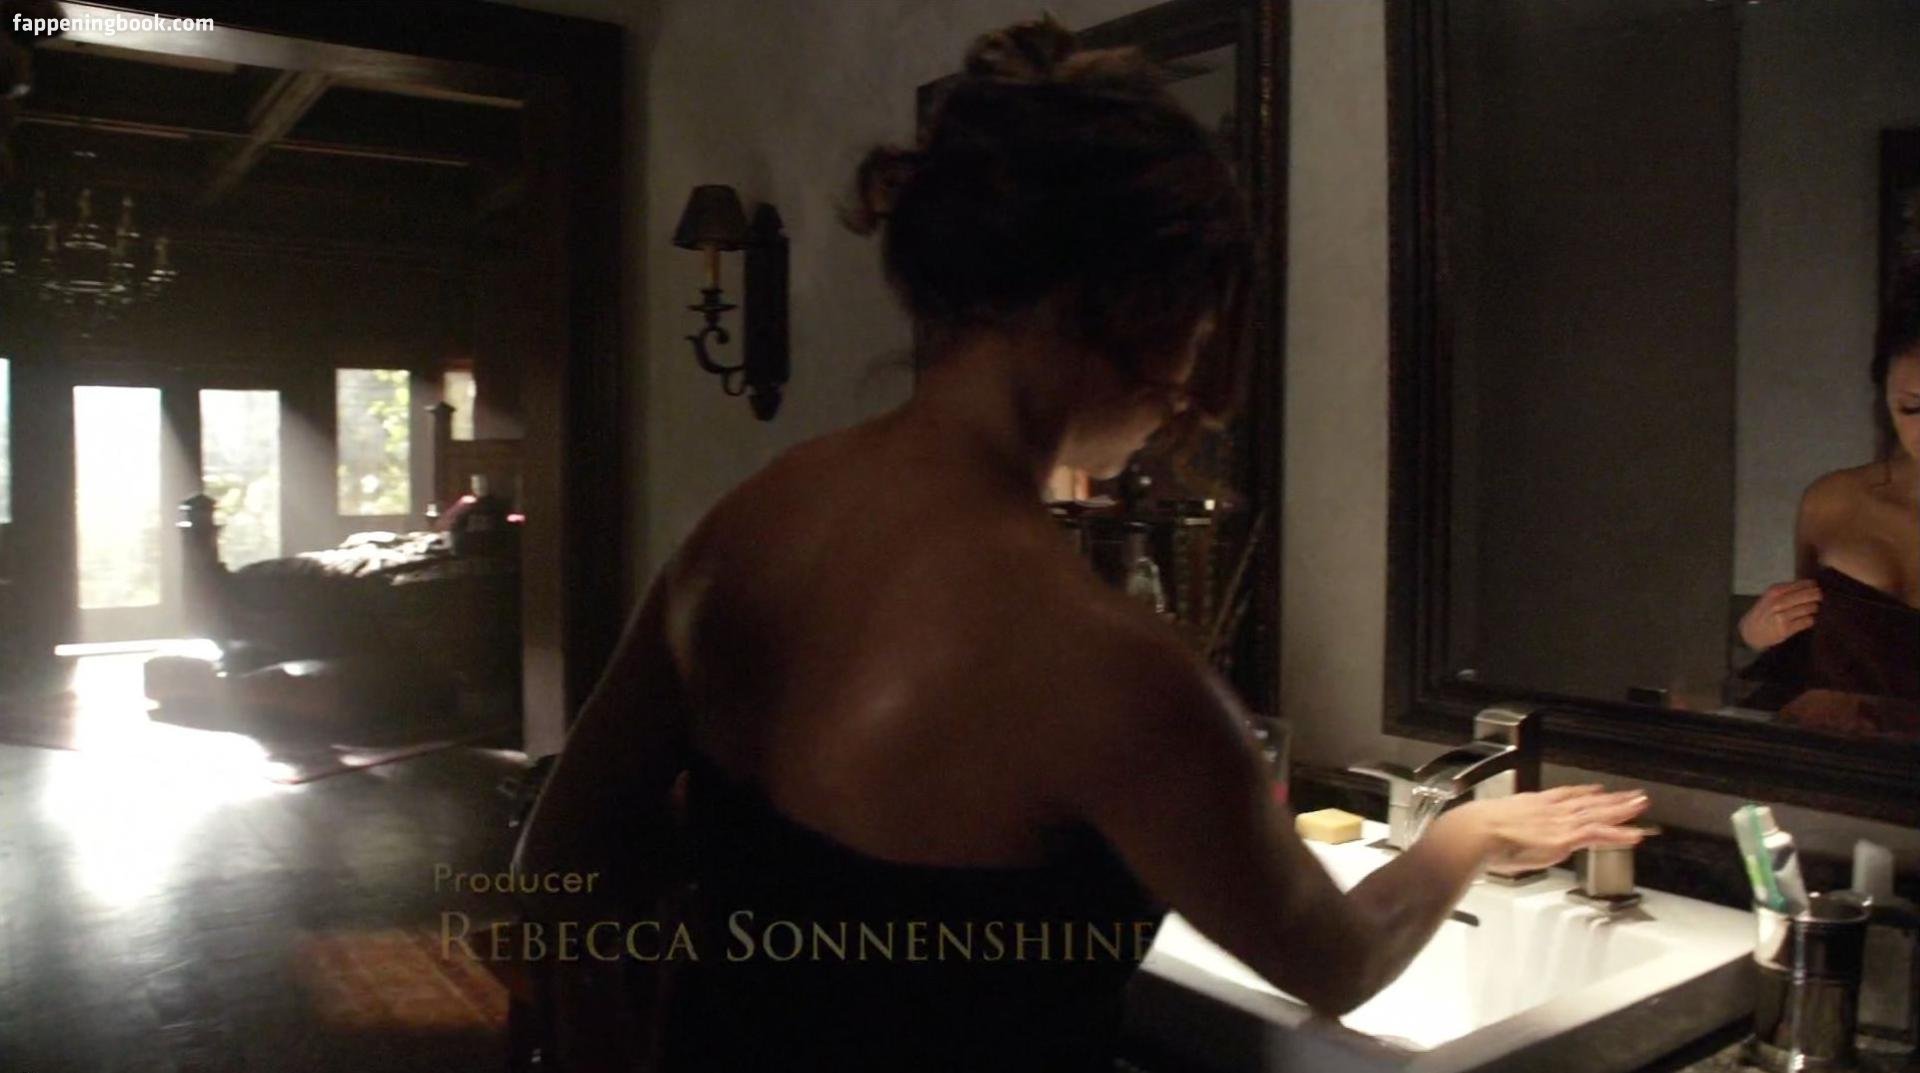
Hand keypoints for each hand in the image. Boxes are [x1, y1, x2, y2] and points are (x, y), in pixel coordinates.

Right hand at [1456, 785, 1649, 871]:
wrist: (1477, 833)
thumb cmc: (1476, 834)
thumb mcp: (1492, 828)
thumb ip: (1507, 835)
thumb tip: (1504, 844)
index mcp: (1532, 804)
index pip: (1564, 795)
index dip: (1582, 792)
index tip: (1596, 790)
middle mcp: (1549, 810)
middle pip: (1587, 801)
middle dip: (1611, 798)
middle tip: (1633, 795)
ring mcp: (1559, 822)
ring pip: (1598, 814)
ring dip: (1622, 810)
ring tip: (1641, 805)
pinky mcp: (1566, 837)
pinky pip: (1599, 834)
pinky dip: (1618, 834)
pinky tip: (1635, 834)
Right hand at [1739, 579, 1820, 649]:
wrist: (1751, 631)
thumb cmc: (1764, 612)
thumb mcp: (1770, 597)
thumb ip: (1787, 591)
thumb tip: (1812, 585)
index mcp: (1774, 591)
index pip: (1801, 584)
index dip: (1812, 585)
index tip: (1818, 586)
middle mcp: (1778, 602)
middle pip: (1807, 595)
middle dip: (1817, 595)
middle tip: (1822, 597)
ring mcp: (1782, 616)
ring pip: (1809, 608)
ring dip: (1815, 608)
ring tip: (1815, 608)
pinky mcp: (1786, 629)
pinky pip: (1807, 621)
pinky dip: (1811, 620)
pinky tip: (1809, 619)